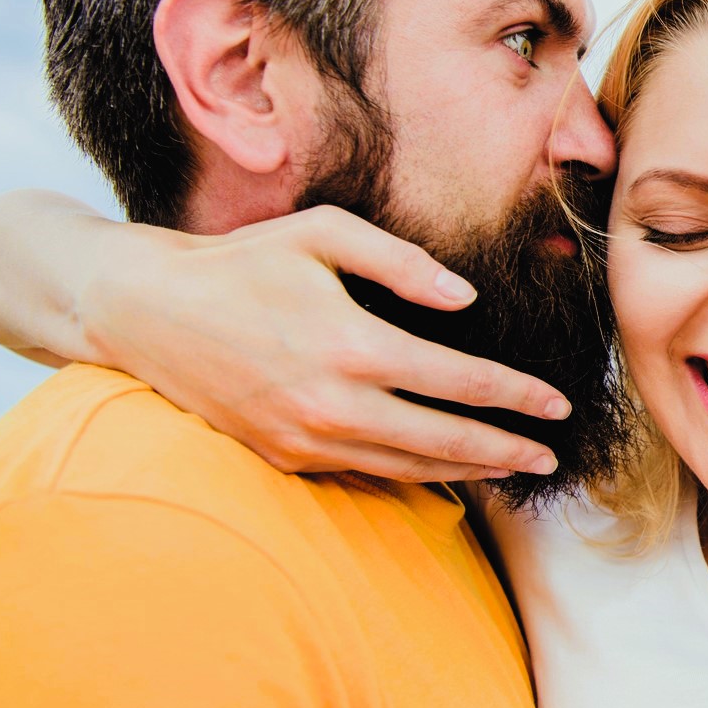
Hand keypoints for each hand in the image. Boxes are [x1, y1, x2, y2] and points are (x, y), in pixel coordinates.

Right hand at [80, 206, 574, 481]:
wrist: (147, 313)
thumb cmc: (243, 262)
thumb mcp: (323, 234)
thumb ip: (403, 262)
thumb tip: (466, 301)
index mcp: (353, 345)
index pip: (461, 381)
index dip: (518, 396)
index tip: (559, 404)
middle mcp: (334, 404)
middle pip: (446, 440)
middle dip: (508, 449)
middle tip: (550, 452)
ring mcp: (307, 439)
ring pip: (409, 467)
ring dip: (468, 470)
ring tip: (513, 465)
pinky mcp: (286, 457)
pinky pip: (367, 473)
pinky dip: (415, 474)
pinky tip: (446, 467)